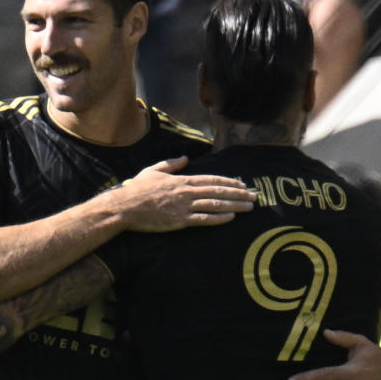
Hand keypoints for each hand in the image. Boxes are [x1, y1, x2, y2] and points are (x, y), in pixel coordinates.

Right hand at [116, 158, 255, 231]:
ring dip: (235, 205)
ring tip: (249, 207)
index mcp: (182, 180)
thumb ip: (171, 164)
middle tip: (254, 196)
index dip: (229, 182)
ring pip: (215, 205)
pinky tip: (231, 217)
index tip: (243, 184)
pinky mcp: (179, 221)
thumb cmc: (137, 189)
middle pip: (218, 192)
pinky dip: (218, 218)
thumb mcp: (153, 171)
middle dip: (239, 193)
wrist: (125, 206)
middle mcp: (187, 192)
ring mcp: (184, 207)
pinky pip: (203, 219)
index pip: (212, 180)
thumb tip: (185, 158)